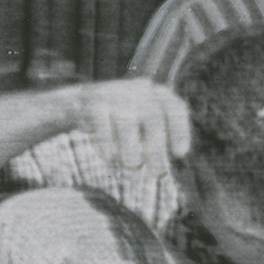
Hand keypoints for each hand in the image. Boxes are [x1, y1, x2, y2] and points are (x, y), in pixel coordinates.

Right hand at [73, 78, 191, 171]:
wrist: (83, 104)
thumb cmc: (124, 125)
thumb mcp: (145, 132)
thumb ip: (157, 146)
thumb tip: (167, 163)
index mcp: (158, 95)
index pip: (175, 108)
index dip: (179, 130)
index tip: (180, 153)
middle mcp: (139, 90)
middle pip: (153, 116)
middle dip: (156, 147)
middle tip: (158, 173)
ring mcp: (115, 93)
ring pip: (127, 123)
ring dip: (131, 148)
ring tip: (132, 166)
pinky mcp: (92, 102)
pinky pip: (102, 124)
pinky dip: (107, 143)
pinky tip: (110, 157)